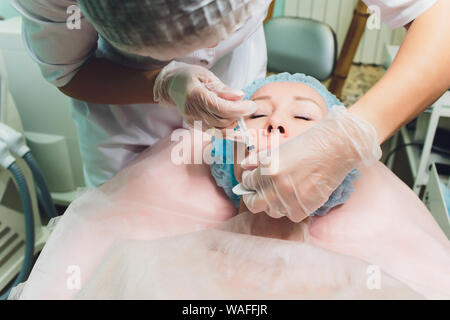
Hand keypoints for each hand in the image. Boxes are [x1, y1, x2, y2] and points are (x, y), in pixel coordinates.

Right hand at [153, 61, 256, 128]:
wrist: (171, 86)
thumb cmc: (190, 76)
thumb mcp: (207, 75)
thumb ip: (223, 88)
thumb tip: (240, 96)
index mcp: (194, 95)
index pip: (221, 108)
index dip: (239, 109)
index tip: (252, 105)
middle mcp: (191, 111)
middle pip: (222, 121)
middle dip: (239, 116)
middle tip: (249, 107)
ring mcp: (191, 121)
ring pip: (219, 129)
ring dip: (234, 123)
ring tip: (240, 111)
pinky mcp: (194, 126)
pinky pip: (214, 131)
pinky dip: (226, 127)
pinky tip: (232, 118)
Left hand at [240, 105, 381, 222]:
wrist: (335, 148)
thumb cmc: (307, 145)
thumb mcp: (279, 149)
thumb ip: (259, 159)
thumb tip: (245, 166)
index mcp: (267, 170)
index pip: (247, 183)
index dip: (248, 181)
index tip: (251, 180)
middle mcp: (277, 187)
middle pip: (254, 204)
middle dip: (253, 198)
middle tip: (257, 192)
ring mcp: (291, 199)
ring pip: (272, 211)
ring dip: (272, 203)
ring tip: (279, 192)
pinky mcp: (305, 207)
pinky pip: (290, 215)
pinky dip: (290, 208)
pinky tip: (294, 197)